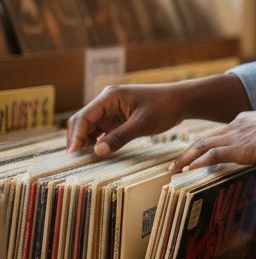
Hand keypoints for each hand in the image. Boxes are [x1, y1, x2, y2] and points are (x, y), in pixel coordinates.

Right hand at [66, 83, 192, 155]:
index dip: (76, 136)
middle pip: (82, 121)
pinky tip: (97, 155)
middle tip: (74, 161)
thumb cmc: (164, 107)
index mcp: (109, 97)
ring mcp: (111, 110)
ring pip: (90, 128)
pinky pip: (102, 131)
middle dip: (77, 139)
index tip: (72, 154)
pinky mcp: (117, 119)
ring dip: (86, 142)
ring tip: (83, 161)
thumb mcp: (143, 124)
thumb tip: (97, 151)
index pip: (84, 116)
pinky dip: (98, 142)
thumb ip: (119, 137)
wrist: (181, 101)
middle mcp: (106, 102)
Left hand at [170, 106, 255, 172]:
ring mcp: (236, 137)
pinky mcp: (239, 148)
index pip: (220, 134)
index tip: (197, 154)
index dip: (206, 145)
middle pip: (204, 139)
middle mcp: (235, 126)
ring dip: (186, 158)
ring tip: (174, 169)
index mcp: (245, 121)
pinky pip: (211, 155)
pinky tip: (187, 171)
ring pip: (202, 146)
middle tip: (176, 164)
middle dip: (188, 152)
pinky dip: (197, 163)